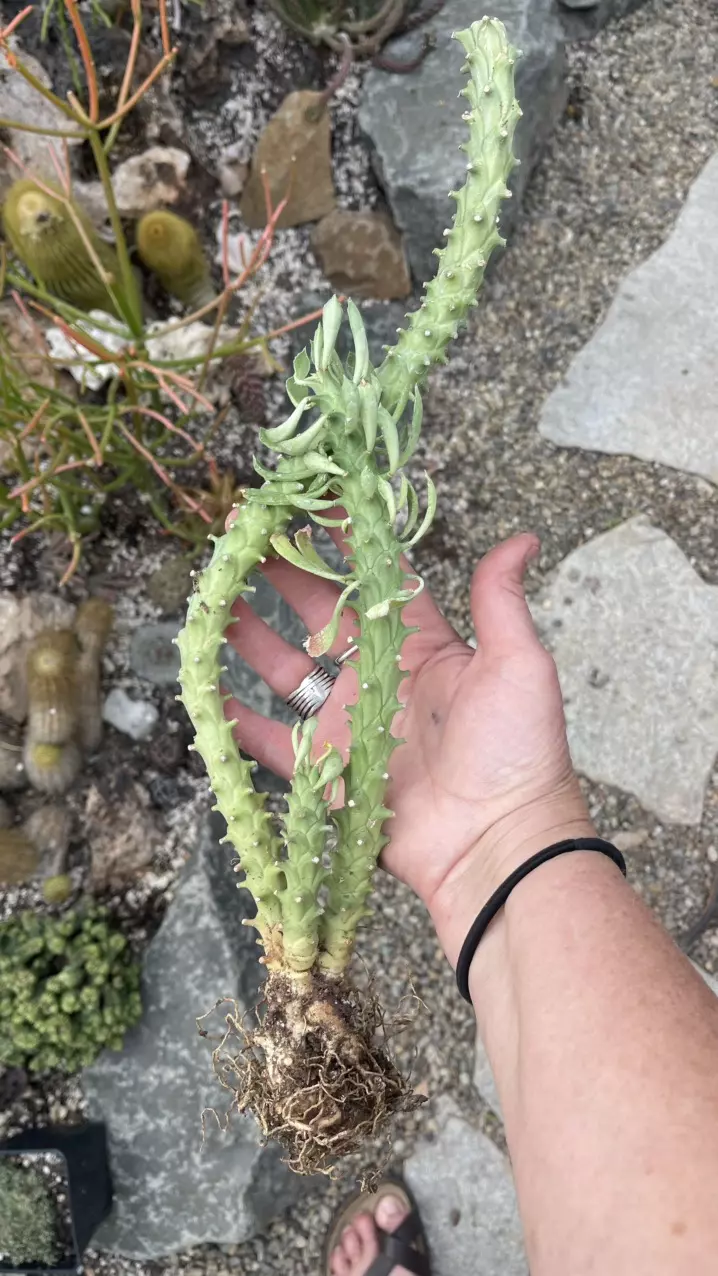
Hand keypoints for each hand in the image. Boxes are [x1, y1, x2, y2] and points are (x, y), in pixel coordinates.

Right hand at [223, 531, 592, 965]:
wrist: (497, 842)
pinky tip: (206, 685)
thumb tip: (523, 537)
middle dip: (283, 575)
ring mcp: (349, 726)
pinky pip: (272, 742)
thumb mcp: (518, 664)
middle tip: (245, 537)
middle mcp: (380, 679)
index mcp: (423, 646)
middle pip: (320, 615)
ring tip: (215, 598)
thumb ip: (500, 601)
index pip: (377, 579)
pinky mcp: (326, 774)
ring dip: (251, 634)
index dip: (345, 540)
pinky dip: (237, 718)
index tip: (313, 499)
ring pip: (288, 670)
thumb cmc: (516, 750)